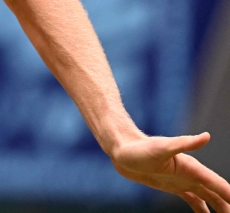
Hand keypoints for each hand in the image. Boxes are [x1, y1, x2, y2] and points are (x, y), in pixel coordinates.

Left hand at [110, 132, 229, 211]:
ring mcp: (183, 181)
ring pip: (208, 198)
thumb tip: (207, 136)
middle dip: (227, 205)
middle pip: (217, 194)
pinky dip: (202, 209)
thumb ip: (184, 143)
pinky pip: (194, 201)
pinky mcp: (173, 187)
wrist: (122, 150)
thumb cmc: (140, 148)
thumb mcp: (162, 147)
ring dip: (219, 208)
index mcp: (192, 167)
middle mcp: (191, 175)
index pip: (218, 184)